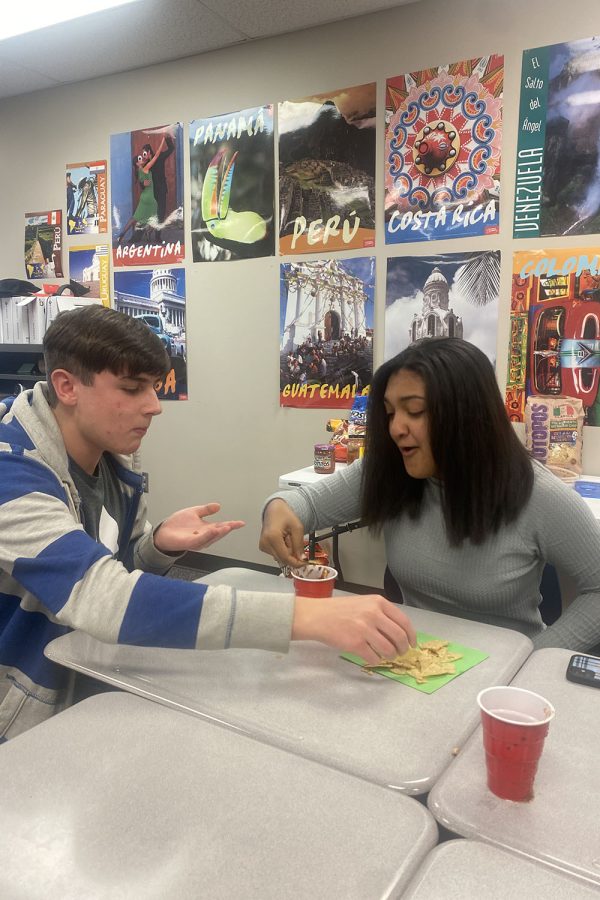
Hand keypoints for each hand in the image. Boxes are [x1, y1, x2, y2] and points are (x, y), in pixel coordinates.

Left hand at [154, 503, 244, 552]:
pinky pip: (200, 540)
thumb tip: (218, 506)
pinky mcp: (189, 543)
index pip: (221, 526)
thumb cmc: (177, 524)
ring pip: (211, 538)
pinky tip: (213, 531)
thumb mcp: (193, 512)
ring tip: (227, 527)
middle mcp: (204, 536)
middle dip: (227, 529)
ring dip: (219, 533)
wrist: (163, 532)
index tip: (241, 523)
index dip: (232, 525)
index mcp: (206, 529)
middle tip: (234, 525)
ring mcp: (197, 541)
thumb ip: (205, 510)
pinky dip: (207, 536)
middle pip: (218, 533)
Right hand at [259, 499, 304, 566]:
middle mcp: (265, 543)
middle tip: (296, 541)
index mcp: (272, 537)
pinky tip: (283, 540)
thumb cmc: (284, 515)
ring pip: (280, 557)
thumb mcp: (297, 527)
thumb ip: (299, 545)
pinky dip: (283, 550)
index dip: (296, 562)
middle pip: (283, 559)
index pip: (285, 557)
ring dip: (288, 551)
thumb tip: (301, 559)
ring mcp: (263, 546)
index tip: (305, 563)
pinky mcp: (263, 547)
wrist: (275, 510)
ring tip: (288, 538)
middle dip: (292, 555)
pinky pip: (277, 554)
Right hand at [291, 594, 416, 663]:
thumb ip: (381, 613)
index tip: (412, 643)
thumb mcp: (364, 603)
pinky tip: (372, 657)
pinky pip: (373, 657)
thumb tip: (399, 632)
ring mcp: (364, 629)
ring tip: (386, 655)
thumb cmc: (340, 610)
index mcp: (378, 602)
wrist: (317, 616)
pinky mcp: (355, 644)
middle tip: (400, 652)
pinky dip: (375, 660)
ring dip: (390, 656)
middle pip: (399, 637)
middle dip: (403, 648)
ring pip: (388, 649)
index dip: (411, 635)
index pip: (403, 621)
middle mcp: (373, 614)